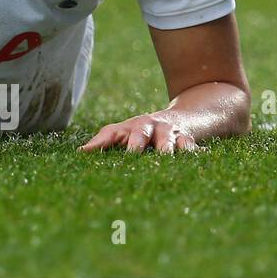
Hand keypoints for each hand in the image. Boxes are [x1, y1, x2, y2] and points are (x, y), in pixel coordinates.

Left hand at [79, 111, 200, 153]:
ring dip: (165, 150)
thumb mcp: (125, 133)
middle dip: (135, 145)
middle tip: (131, 154)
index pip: (110, 133)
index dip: (99, 143)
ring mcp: (169, 132)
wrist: (184, 118)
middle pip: (139, 134)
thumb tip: (79, 152)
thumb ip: (104, 142)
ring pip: (167, 141)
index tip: (86, 152)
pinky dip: (192, 153)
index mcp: (129, 127)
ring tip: (165, 157)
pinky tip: (197, 159)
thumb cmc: (145, 131)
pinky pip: (190, 146)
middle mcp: (148, 127)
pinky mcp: (188, 139)